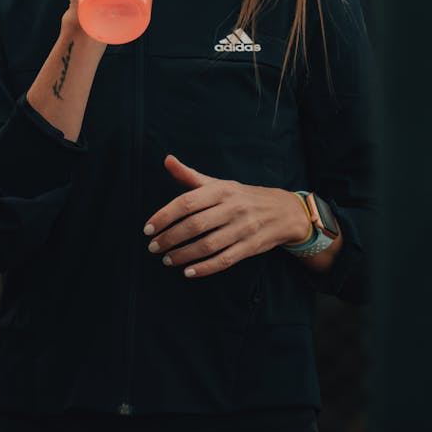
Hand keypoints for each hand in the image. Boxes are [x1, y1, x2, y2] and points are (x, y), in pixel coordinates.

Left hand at [142, 155, 311, 278]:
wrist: (284, 211)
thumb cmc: (242, 196)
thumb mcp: (219, 183)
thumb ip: (190, 176)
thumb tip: (166, 159)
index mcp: (221, 189)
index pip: (187, 202)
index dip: (164, 216)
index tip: (148, 229)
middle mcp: (232, 207)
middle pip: (195, 225)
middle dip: (170, 238)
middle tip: (153, 247)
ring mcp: (243, 228)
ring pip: (208, 245)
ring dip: (183, 255)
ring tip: (167, 260)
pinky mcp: (251, 247)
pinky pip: (224, 260)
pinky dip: (204, 268)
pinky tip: (188, 272)